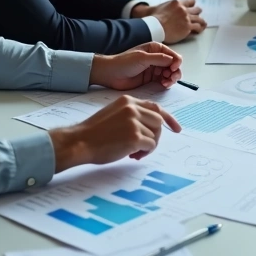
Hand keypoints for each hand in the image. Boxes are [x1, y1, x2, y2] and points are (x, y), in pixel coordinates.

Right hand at [49, 96, 181, 172]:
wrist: (79, 142)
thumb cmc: (94, 133)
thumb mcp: (113, 114)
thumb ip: (131, 116)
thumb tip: (150, 128)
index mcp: (127, 101)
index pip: (155, 107)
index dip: (168, 118)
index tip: (176, 128)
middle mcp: (132, 108)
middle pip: (158, 121)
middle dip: (155, 136)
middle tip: (143, 147)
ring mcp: (134, 122)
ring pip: (155, 135)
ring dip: (148, 146)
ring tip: (133, 152)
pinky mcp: (135, 136)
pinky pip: (151, 145)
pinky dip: (145, 152)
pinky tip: (133, 155)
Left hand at [90, 42, 182, 90]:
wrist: (111, 74)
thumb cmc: (123, 62)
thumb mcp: (142, 58)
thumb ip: (159, 58)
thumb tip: (174, 60)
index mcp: (155, 49)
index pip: (173, 55)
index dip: (176, 62)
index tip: (172, 69)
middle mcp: (157, 58)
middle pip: (173, 65)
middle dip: (175, 72)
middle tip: (170, 78)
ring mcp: (154, 69)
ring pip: (170, 74)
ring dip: (171, 78)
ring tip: (166, 83)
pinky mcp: (151, 79)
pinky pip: (164, 80)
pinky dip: (166, 83)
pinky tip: (163, 85)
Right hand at [134, 0, 206, 42]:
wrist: (154, 26)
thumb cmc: (153, 18)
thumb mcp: (159, 7)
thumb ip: (166, 7)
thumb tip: (158, 9)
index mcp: (177, 3)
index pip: (191, 1)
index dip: (192, 6)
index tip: (192, 9)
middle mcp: (184, 9)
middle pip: (197, 10)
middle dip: (197, 13)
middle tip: (196, 17)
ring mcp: (187, 18)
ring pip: (199, 19)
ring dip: (201, 22)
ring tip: (202, 25)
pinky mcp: (188, 27)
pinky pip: (198, 27)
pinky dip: (199, 29)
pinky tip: (198, 31)